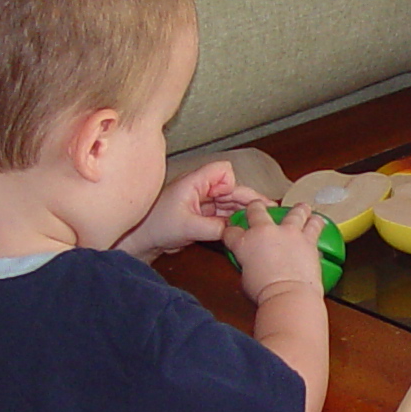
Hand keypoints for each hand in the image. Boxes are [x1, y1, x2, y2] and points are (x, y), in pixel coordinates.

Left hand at [122, 162, 264, 258]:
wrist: (142, 240)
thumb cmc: (157, 227)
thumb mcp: (188, 227)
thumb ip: (215, 227)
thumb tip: (237, 230)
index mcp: (195, 182)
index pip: (223, 171)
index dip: (230, 185)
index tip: (230, 202)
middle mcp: (201, 188)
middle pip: (232, 187)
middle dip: (247, 199)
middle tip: (268, 211)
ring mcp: (203, 202)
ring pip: (230, 202)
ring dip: (242, 212)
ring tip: (259, 222)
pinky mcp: (204, 215)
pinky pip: (225, 214)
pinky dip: (234, 220)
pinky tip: (245, 228)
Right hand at [227, 201, 328, 302]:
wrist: (289, 296)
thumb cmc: (267, 294)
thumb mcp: (246, 280)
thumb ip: (248, 267)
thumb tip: (254, 267)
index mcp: (244, 243)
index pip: (232, 231)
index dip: (232, 232)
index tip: (234, 233)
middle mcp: (265, 232)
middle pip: (256, 210)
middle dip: (256, 208)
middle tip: (258, 209)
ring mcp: (288, 233)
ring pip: (293, 211)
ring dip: (297, 209)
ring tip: (300, 208)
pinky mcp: (307, 239)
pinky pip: (315, 225)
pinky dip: (316, 223)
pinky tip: (317, 222)